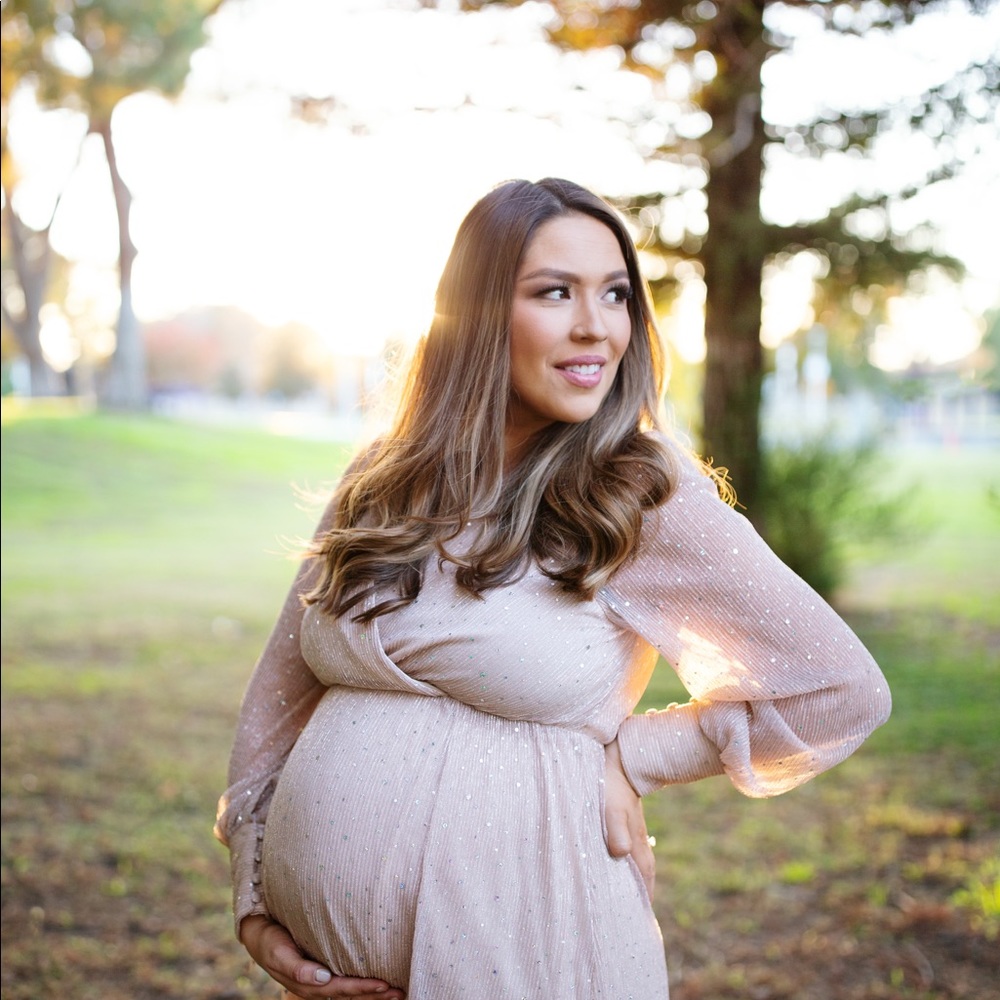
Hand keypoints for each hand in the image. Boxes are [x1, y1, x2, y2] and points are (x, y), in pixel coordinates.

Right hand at [239, 915, 405, 998]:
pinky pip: (346, 982)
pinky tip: (377, 984)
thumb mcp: (279, 954)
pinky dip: (362, 986)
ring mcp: (321, 980)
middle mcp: (318, 986)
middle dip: (375, 996)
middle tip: (401, 992)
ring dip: (373, 994)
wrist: (260, 935)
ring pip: (351, 992)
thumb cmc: (271, 942)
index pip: (341, 989)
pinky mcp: (323, 971)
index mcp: (309, 985)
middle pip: (350, 995)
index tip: (383, 985)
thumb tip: (323, 978)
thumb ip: (298, 969)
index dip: (362, 989)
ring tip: (396, 992)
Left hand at [603, 738, 655, 899]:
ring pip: (634, 864)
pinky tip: (613, 865)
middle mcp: (638, 842)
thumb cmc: (611, 782)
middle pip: (641, 875)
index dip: (641, 899)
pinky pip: (627, 851)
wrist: (619, 757)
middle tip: (626, 914)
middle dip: (636, 894)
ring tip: (619, 896)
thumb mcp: (612, 806)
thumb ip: (616, 830)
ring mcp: (633, 832)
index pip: (643, 879)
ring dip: (629, 879)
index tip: (635, 918)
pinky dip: (623, 864)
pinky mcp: (624, 823)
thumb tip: (620, 854)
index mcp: (637, 844)